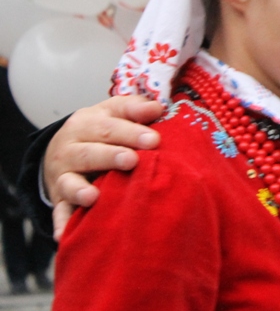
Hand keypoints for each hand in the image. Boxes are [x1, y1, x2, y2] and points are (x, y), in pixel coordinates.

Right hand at [44, 95, 162, 239]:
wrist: (62, 148)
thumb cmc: (101, 129)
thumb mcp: (114, 112)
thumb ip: (135, 108)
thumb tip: (157, 108)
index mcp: (86, 123)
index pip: (110, 126)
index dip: (132, 132)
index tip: (154, 140)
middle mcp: (70, 148)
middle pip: (89, 152)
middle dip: (111, 156)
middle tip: (132, 161)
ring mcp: (62, 175)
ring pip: (70, 181)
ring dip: (81, 190)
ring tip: (94, 196)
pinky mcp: (59, 198)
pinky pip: (59, 211)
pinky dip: (61, 222)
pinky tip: (65, 235)